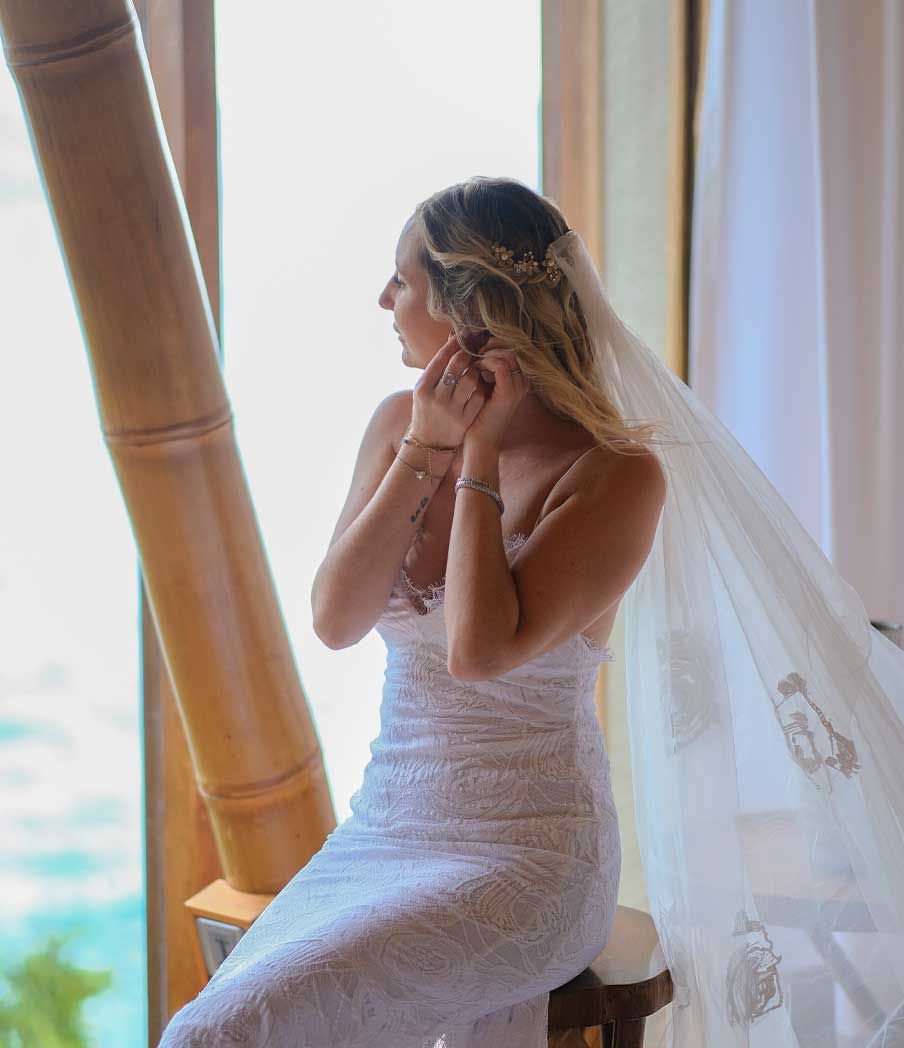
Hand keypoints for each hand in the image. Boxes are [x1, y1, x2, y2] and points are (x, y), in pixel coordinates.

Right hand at [409, 333, 488, 447]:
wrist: (429, 443)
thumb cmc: (426, 409)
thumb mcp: (424, 390)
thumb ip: (437, 368)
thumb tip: (453, 338)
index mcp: (422, 388)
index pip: (441, 358)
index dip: (454, 344)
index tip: (464, 337)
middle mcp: (436, 398)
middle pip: (457, 364)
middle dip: (467, 354)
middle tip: (472, 352)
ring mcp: (451, 410)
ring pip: (471, 378)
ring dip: (476, 370)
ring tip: (475, 370)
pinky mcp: (465, 420)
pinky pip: (479, 395)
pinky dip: (481, 387)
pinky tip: (479, 386)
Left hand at [461, 338, 529, 451]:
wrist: (480, 442)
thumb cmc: (477, 415)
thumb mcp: (479, 385)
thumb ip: (478, 366)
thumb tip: (463, 341)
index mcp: (517, 379)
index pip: (512, 348)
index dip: (494, 342)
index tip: (475, 346)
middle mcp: (522, 382)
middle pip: (513, 348)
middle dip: (491, 344)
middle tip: (473, 349)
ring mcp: (518, 387)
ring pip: (508, 353)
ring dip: (487, 353)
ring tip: (473, 360)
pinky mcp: (508, 393)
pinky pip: (500, 365)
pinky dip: (486, 362)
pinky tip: (475, 369)